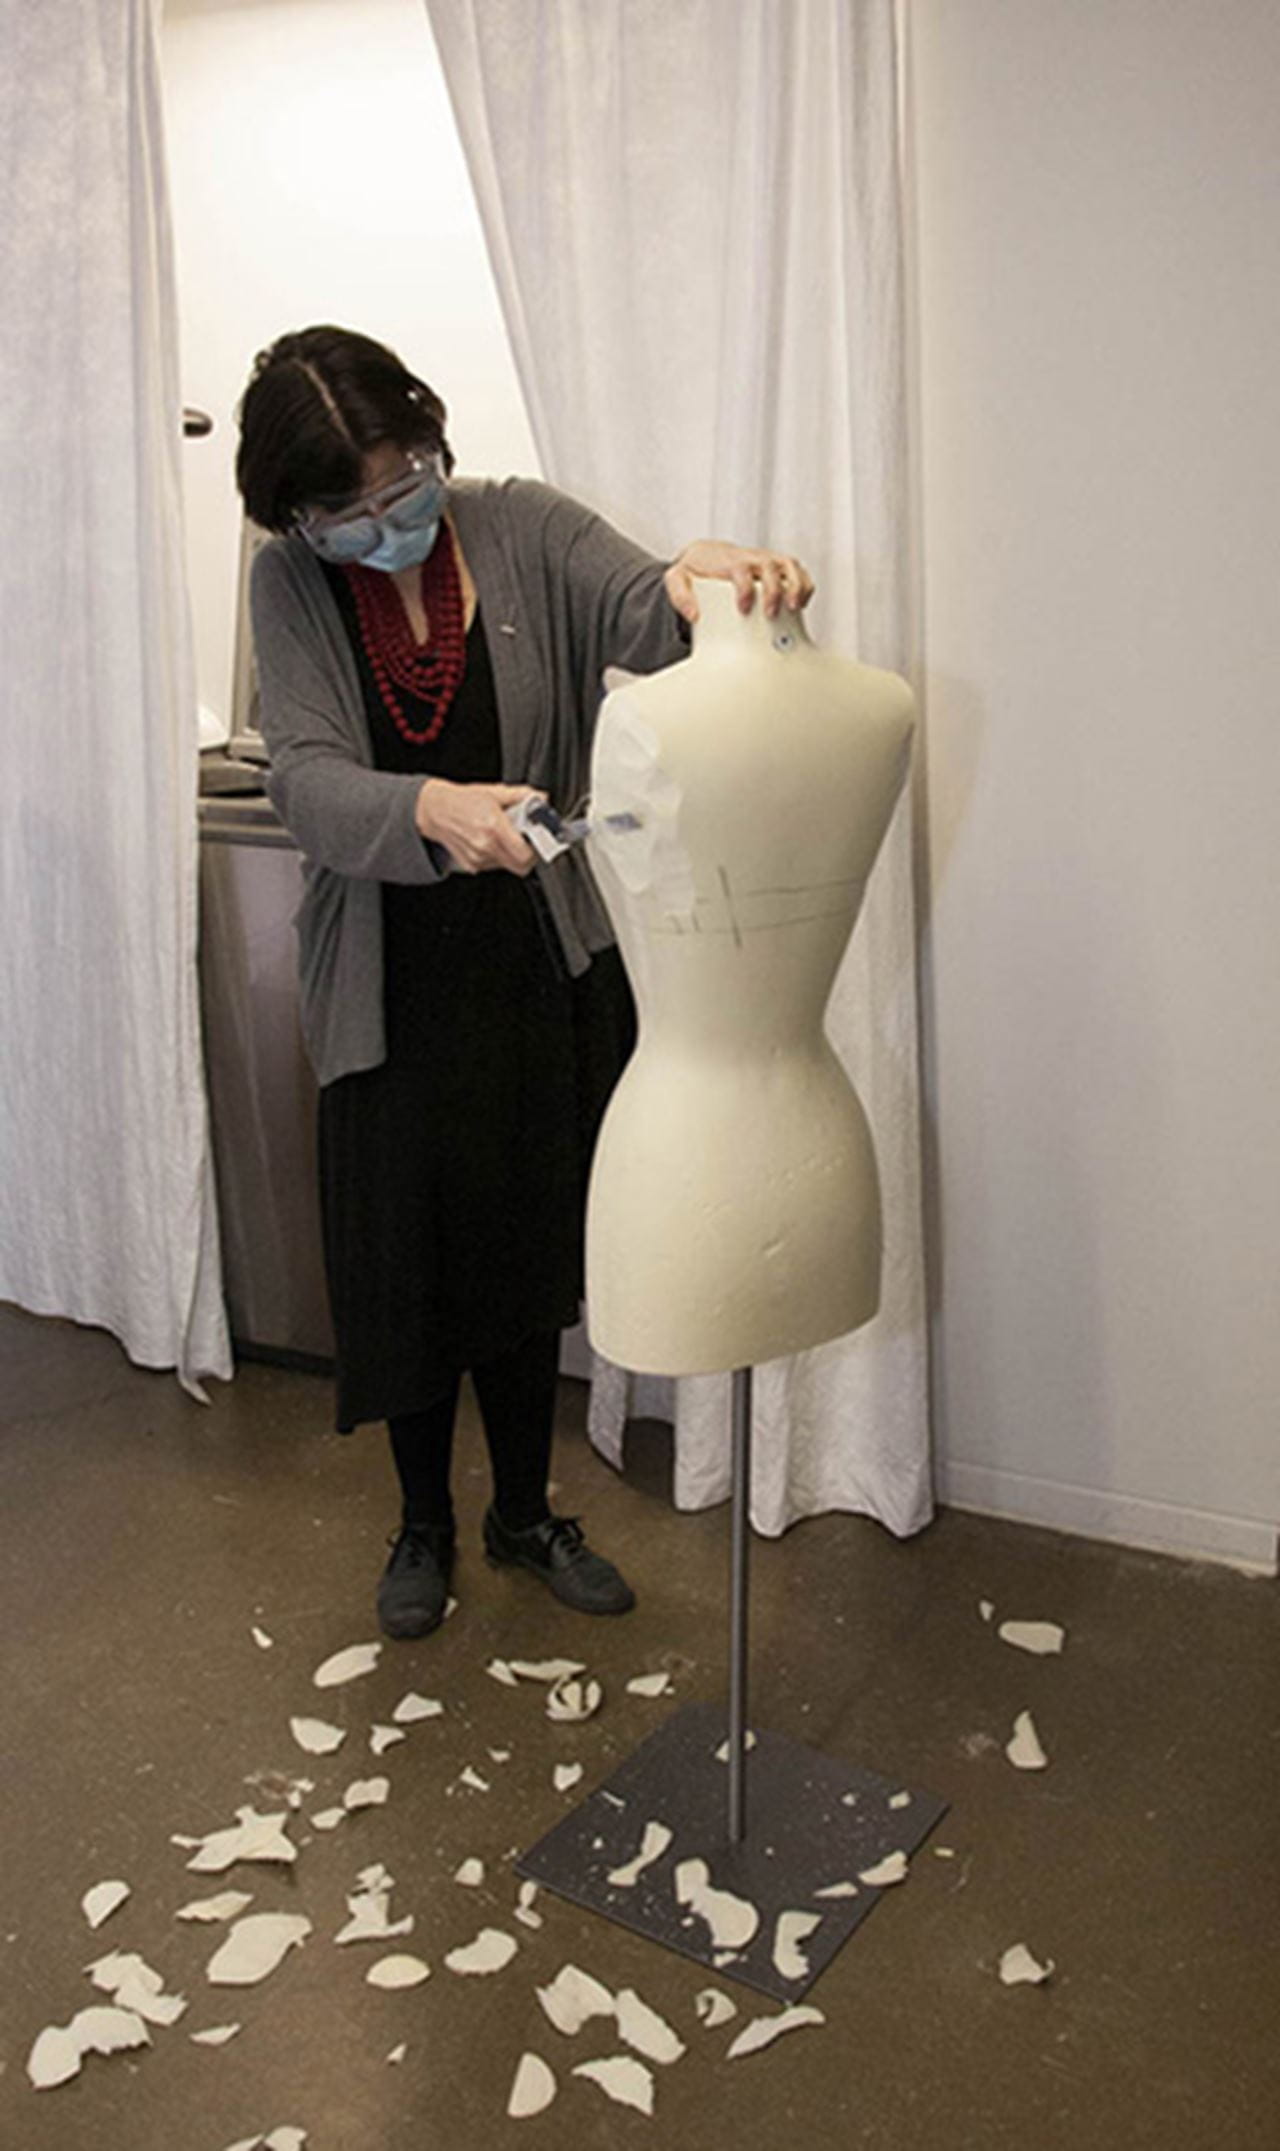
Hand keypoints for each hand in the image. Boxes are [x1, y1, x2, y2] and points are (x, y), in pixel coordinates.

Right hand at [415, 779, 544, 875]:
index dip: (536, 847)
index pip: (526, 853)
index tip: (537, 838)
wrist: (435, 810)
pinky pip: (494, 865)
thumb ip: (521, 796)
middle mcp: (485, 845)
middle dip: (527, 855)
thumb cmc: (462, 801)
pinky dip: (498, 856)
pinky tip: (490, 841)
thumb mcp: (494, 792)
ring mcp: (478, 858)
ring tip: (503, 836)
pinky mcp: (472, 865)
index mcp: (494, 826)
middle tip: (525, 840)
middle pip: (521, 866)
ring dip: (511, 854)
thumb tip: (541, 799)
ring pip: (508, 866)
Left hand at [664, 540, 814, 624]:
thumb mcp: (677, 579)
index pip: (742, 570)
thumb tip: (694, 614)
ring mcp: (768, 561)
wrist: (705, 557)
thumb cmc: (695, 570)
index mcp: (730, 561)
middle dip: (775, 590)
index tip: (743, 607)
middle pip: (771, 567)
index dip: (745, 588)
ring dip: (797, 585)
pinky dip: (805, 585)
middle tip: (771, 613)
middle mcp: (752, 558)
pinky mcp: (779, 568)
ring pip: (790, 566)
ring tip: (796, 607)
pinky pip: (799, 572)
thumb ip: (679, 595)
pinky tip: (802, 603)